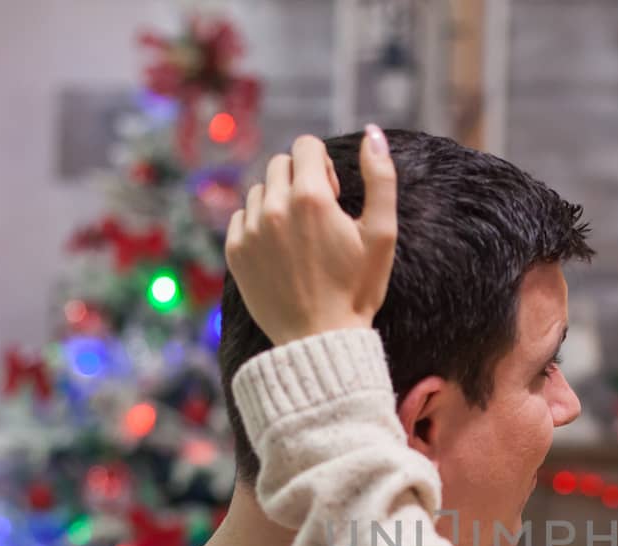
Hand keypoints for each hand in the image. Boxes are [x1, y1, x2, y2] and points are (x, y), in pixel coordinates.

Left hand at [225, 126, 396, 347]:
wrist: (320, 340)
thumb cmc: (358, 289)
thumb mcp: (382, 234)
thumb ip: (381, 178)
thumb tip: (372, 133)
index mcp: (311, 198)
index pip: (306, 146)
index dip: (324, 166)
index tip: (334, 196)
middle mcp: (274, 207)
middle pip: (280, 163)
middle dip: (300, 180)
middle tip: (319, 219)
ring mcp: (250, 230)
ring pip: (260, 190)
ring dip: (278, 202)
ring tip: (299, 238)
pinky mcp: (235, 252)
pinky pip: (242, 217)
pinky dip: (259, 225)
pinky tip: (280, 252)